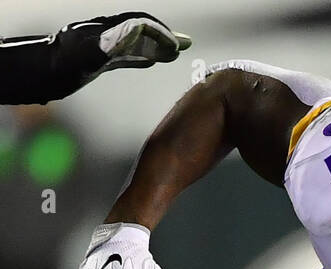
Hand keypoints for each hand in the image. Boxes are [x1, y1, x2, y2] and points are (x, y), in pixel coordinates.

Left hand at [62, 13, 191, 80]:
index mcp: (103, 31)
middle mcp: (104, 34)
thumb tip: (135, 33)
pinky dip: (142, 55)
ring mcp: (101, 45)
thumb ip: (108, 44)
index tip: (176, 45)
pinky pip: (125, 53)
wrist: (39, 74)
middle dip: (162, 36)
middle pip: (139, 29)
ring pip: (135, 41)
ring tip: (174, 53)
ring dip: (156, 45)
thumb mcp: (83, 56)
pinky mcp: (97, 58)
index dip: (160, 32)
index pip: (138, 24)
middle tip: (183, 46)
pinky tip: (151, 61)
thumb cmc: (58, 67)